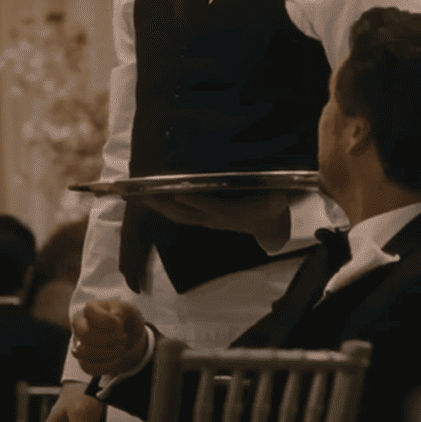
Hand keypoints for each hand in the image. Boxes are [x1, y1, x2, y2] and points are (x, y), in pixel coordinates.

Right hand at [71, 299, 147, 376]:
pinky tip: (117, 360)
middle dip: (109, 340)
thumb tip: (113, 321)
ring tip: (121, 349)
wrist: (126, 333)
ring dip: (108, 354)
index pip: (91, 313)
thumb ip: (120, 310)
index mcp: (89, 308)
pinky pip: (87, 367)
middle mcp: (79, 324)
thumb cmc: (124, 318)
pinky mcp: (82, 358)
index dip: (109, 321)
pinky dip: (105, 366)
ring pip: (83, 353)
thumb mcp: (127, 308)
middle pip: (85, 335)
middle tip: (123, 338)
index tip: (121, 325)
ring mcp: (78, 342)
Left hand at [135, 190, 292, 250]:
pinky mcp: (201, 219)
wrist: (266, 226)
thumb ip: (276, 201)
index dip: (194, 202)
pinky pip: (179, 215)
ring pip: (178, 216)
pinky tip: (151, 199)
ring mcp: (205, 220)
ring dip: (160, 207)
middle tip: (147, 195)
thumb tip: (278, 196)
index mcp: (228, 214)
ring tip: (141, 196)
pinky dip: (164, 208)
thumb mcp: (275, 205)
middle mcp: (212, 219)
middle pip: (184, 214)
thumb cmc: (268, 210)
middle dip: (165, 206)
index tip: (178, 195)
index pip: (208, 207)